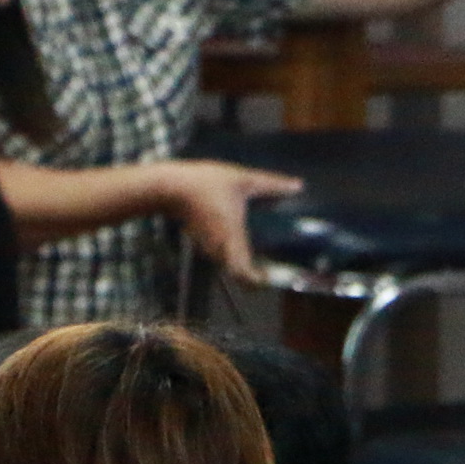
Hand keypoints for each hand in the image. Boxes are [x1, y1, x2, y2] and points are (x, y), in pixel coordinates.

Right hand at [150, 159, 304, 284]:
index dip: (256, 283)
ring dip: (242, 259)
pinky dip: (231, 249)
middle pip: (237, 271)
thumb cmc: (205, 184)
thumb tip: (297, 186)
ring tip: (261, 249)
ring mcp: (207, 246)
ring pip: (228, 261)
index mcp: (231, 240)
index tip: (269, 280)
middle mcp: (219, 249)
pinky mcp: (199, 239)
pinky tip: (240, 232)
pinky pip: (220, 251)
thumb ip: (272, 185)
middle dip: (253, 272)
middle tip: (271, 265)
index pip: (243, 275)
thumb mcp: (243, 180)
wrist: (167, 186)